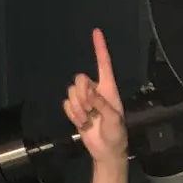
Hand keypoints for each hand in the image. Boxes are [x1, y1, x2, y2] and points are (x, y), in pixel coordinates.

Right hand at [62, 29, 127, 175]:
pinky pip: (66, 104)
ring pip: (71, 92)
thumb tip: (89, 89)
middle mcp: (95, 90)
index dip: (99, 48)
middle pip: (79, 79)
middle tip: (91, 111)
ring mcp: (84, 100)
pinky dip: (72, 114)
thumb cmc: (116, 134)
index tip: (96, 31)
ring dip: (78, 109)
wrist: (106, 151)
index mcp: (108, 88)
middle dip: (82, 95)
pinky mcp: (75, 110)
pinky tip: (82, 123)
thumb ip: (101, 103)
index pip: (104, 63)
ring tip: (88, 120)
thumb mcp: (113, 119)